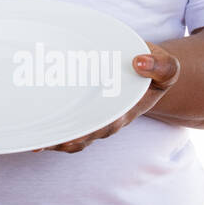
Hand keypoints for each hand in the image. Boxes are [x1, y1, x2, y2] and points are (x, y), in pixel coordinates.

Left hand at [35, 42, 179, 152]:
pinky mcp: (83, 112)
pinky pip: (68, 128)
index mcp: (125, 113)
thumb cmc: (154, 72)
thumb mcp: (168, 67)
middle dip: (66, 139)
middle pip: (85, 135)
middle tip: (46, 140)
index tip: (74, 135)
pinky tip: (35, 132)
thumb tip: (140, 62)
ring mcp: (94, 119)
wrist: (146, 72)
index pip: (107, 125)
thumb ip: (163, 66)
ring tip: (35, 142)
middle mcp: (108, 121)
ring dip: (54, 140)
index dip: (90, 131)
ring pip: (73, 137)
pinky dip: (52, 132)